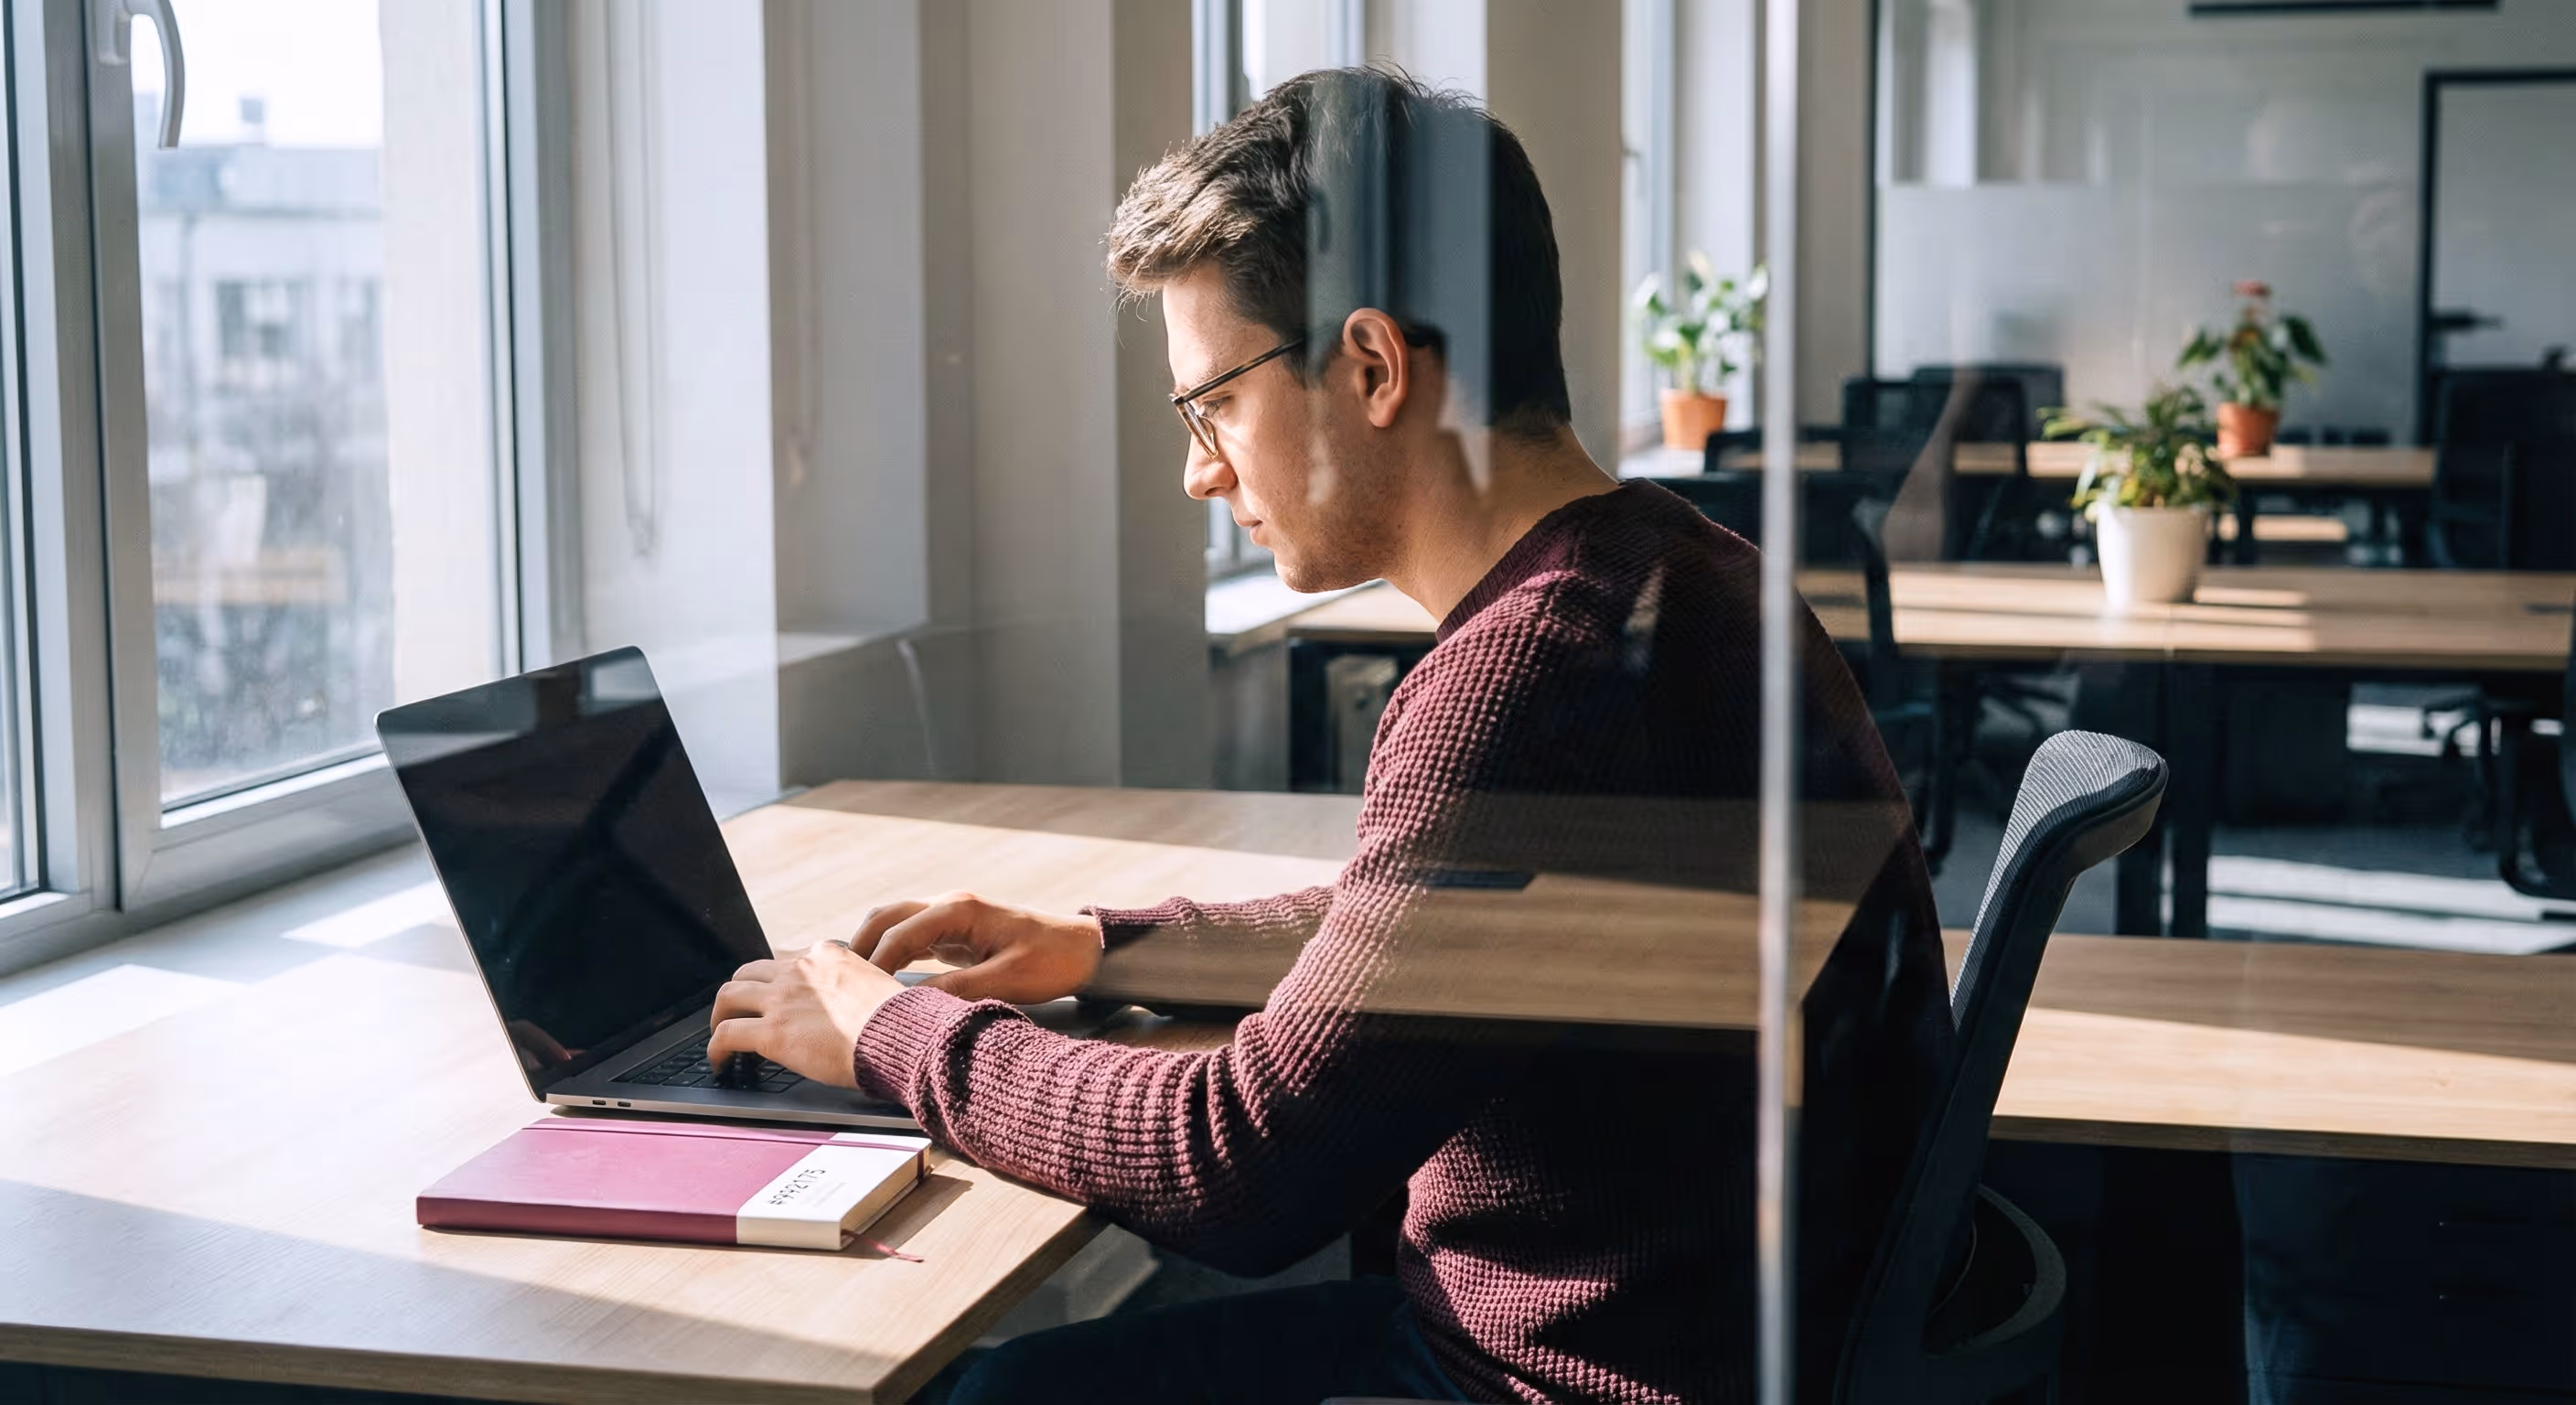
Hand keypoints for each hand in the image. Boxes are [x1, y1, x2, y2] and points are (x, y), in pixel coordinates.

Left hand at [708, 943, 908, 1088]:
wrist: (899, 1037)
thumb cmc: (897, 1020)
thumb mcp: (876, 984)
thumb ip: (853, 985)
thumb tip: (850, 1005)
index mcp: (826, 955)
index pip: (785, 960)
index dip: (775, 981)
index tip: (775, 997)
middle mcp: (799, 970)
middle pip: (748, 971)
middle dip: (740, 992)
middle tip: (739, 1012)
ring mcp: (782, 999)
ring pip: (728, 995)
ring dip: (720, 1015)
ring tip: (721, 1034)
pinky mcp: (771, 1032)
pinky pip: (726, 1034)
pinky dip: (716, 1048)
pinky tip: (720, 1061)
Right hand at [856, 891, 1103, 1004]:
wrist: (1084, 951)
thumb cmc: (1052, 961)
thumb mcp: (1006, 980)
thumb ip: (956, 990)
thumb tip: (909, 1004)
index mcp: (960, 910)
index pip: (900, 932)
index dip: (874, 963)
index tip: (857, 993)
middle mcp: (951, 906)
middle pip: (887, 917)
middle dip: (859, 947)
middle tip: (839, 983)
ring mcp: (952, 917)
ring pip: (895, 924)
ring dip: (872, 948)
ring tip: (852, 984)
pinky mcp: (956, 933)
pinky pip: (912, 938)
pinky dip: (891, 954)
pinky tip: (880, 980)